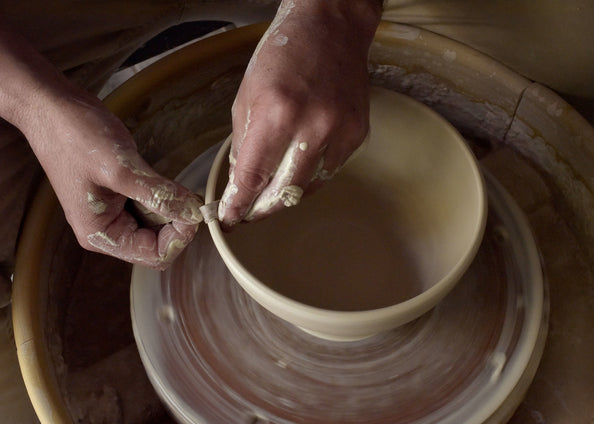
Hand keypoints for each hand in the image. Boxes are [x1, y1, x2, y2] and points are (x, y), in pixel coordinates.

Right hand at [25, 89, 202, 268]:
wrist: (52, 106)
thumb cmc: (75, 136)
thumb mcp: (121, 168)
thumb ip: (159, 195)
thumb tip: (194, 213)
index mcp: (101, 235)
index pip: (155, 256)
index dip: (179, 236)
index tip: (191, 208)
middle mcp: (108, 231)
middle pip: (160, 243)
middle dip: (176, 220)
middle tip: (180, 190)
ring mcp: (115, 213)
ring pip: (159, 223)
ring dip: (169, 204)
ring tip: (156, 176)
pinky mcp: (122, 196)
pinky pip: (152, 204)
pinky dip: (162, 193)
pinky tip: (153, 174)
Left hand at [217, 0, 381, 225]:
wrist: (330, 29)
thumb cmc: (282, 56)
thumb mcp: (247, 96)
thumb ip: (244, 144)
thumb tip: (243, 184)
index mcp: (275, 113)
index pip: (253, 177)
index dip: (239, 204)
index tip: (231, 219)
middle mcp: (311, 126)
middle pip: (285, 193)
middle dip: (263, 209)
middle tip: (250, 212)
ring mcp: (339, 132)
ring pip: (310, 187)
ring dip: (288, 195)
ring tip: (273, 191)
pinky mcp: (357, 134)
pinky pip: (330, 170)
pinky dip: (311, 174)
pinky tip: (300, 165)